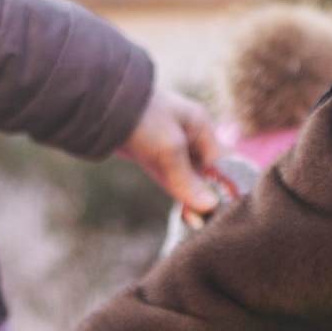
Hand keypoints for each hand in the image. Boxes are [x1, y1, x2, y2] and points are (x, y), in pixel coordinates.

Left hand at [119, 86, 235, 220]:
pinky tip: (188, 215)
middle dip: (211, 195)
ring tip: (203, 223)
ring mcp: (174, 150)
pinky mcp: (157, 160)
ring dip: (194, 199)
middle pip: (209, 172)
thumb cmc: (142, 119)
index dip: (228, 185)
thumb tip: (210, 206)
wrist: (101, 107)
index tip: (230, 210)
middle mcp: (191, 138)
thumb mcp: (169, 150)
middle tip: (216, 222)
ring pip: (191, 180)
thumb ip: (188, 180)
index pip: (224, 162)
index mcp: (202, 127)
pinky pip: (174, 182)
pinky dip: (180, 196)